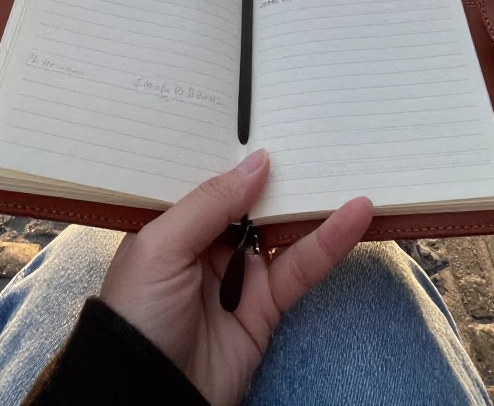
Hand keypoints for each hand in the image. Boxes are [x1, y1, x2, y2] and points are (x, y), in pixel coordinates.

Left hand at [100, 149, 372, 405]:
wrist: (149, 396)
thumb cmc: (137, 315)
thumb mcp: (161, 246)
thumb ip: (211, 203)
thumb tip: (260, 162)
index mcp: (172, 222)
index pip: (211, 177)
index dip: (239, 151)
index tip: (272, 115)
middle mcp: (206, 242)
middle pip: (253, 198)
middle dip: (283, 169)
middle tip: (318, 129)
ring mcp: (238, 274)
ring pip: (283, 228)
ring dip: (313, 200)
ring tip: (349, 163)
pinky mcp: (266, 306)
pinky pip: (302, 266)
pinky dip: (331, 240)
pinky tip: (355, 213)